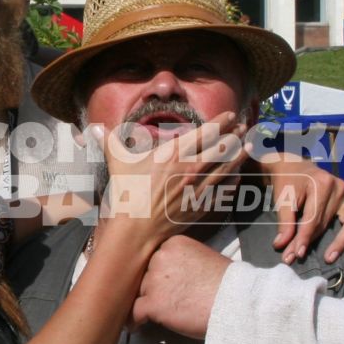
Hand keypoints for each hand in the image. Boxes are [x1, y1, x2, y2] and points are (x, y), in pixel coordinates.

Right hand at [96, 113, 247, 247]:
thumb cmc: (127, 194)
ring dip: (240, 155)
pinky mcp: (201, 206)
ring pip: (228, 168)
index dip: (221, 121)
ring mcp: (199, 188)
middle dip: (236, 134)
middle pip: (222, 147)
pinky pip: (223, 191)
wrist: (136, 229)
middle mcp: (192, 169)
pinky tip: (238, 177)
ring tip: (248, 146)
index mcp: (174, 154)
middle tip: (245, 126)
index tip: (230, 114)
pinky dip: (233, 182)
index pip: (205, 132)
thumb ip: (111, 142)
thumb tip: (95, 128)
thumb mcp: (119, 163)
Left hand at [131, 236, 230, 338]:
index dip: (160, 275)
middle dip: (155, 288)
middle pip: (146, 276)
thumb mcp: (203, 258)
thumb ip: (182, 262)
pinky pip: (134, 313)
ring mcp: (154, 280)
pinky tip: (138, 326)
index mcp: (173, 244)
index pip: (155, 260)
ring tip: (163, 313)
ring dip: (150, 303)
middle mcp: (160, 257)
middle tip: (168, 301)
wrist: (234, 302)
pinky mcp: (153, 303)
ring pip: (141, 294)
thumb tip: (171, 277)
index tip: (166, 285)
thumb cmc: (226, 284)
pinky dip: (135, 321)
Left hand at [259, 155, 343, 261]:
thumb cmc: (288, 181)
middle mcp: (340, 188)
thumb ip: (284, 222)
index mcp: (322, 184)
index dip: (304, 238)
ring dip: (342, 241)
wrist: (295, 167)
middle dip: (313, 243)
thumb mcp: (283, 198)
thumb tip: (282, 245)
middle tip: (297, 257)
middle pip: (327, 223)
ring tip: (329, 257)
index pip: (313, 218)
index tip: (296, 254)